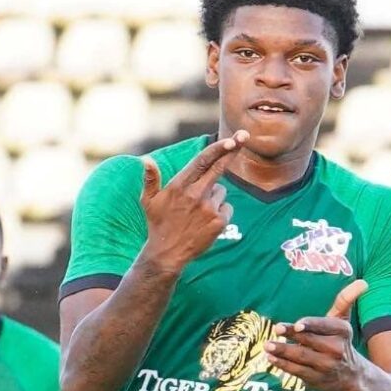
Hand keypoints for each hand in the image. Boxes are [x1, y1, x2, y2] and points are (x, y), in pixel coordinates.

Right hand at [139, 130, 248, 271]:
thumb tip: (146, 160)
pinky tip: (206, 222)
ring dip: (215, 196)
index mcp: (179, 186)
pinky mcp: (219, 222)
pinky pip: (227, 208)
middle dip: (233, 150)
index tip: (232, 139)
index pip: (202, 161)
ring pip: (222, 191)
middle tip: (244, 137)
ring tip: (198, 211)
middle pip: (220, 167)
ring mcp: (208, 208)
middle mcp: (195, 194)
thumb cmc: (158, 224)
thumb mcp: (148, 201)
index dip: (219, 148)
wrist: (167, 254)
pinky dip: (221, 212)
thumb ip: (150, 179)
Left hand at [265, 280, 367, 390]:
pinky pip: (297, 371)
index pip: (325, 326)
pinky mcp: (315, 379)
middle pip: (310, 340)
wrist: (351, 376)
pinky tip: (270, 358)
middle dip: (292, 335)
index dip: (311, 325)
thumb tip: (362, 282)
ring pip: (301, 357)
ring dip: (283, 351)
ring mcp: (325, 366)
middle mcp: (336, 350)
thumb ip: (346, 300)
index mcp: (342, 332)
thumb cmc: (340, 341)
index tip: (298, 324)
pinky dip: (282, 365)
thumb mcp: (343, 321)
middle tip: (276, 329)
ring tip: (268, 345)